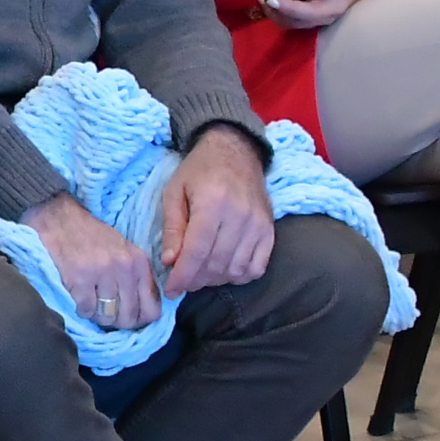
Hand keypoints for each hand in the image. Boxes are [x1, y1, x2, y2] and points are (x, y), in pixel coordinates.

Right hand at [27, 193, 161, 331]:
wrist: (59, 217)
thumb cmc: (91, 236)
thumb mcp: (124, 251)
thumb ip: (137, 277)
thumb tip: (145, 312)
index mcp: (139, 262)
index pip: (152, 309)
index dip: (140, 320)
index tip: (128, 318)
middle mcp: (124, 268)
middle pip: (129, 317)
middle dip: (117, 322)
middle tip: (106, 313)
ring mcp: (102, 273)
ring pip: (108, 317)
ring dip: (98, 316)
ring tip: (91, 303)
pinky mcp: (79, 279)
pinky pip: (86, 311)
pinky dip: (81, 309)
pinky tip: (78, 297)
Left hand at [156, 125, 276, 292]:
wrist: (235, 151)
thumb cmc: (199, 170)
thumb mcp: (174, 191)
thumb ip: (172, 227)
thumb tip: (170, 262)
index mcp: (212, 203)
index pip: (197, 252)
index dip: (182, 276)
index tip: (171, 289)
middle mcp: (239, 215)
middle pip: (216, 264)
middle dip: (195, 280)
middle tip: (183, 280)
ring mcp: (258, 224)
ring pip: (236, 269)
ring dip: (216, 279)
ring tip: (201, 274)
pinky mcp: (270, 229)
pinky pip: (258, 266)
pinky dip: (240, 275)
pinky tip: (225, 270)